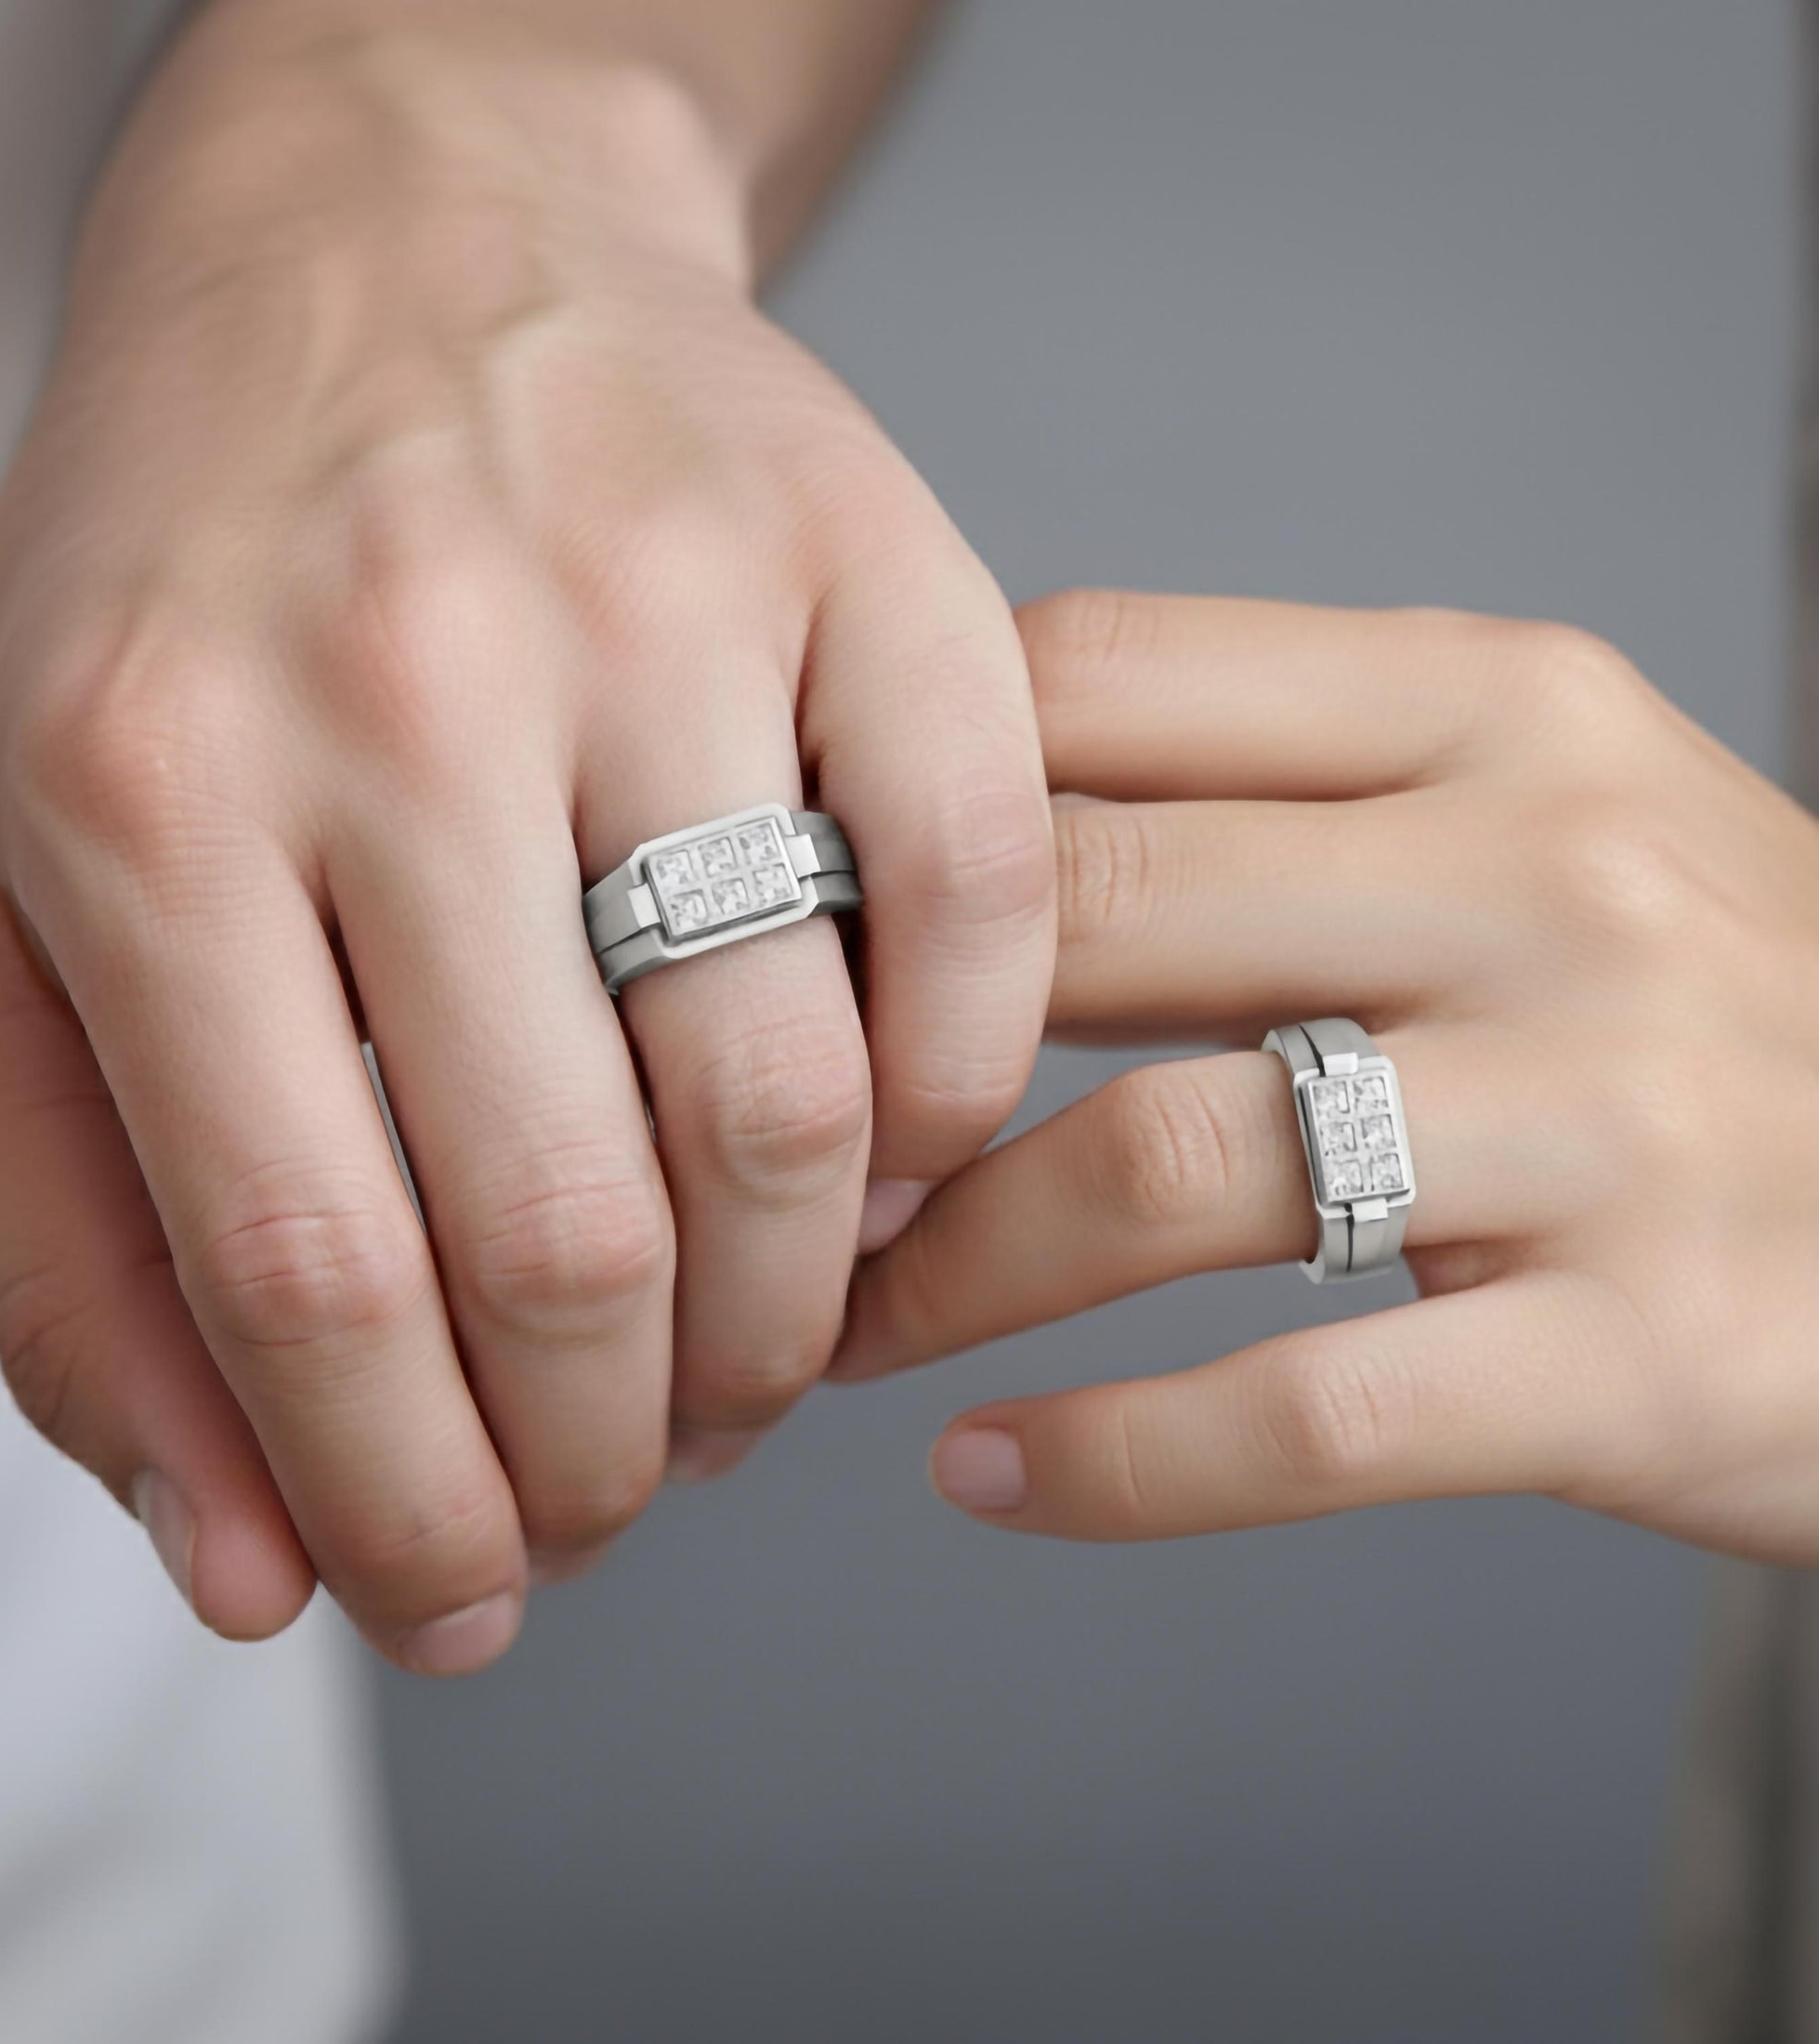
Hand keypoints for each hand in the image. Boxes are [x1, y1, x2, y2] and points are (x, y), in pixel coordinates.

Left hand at [0, 17, 1053, 1672]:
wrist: (393, 234)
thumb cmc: (191, 595)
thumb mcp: (16, 901)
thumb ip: (86, 1257)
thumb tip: (254, 1568)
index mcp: (144, 781)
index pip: (305, 1272)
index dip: (408, 1508)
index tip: (467, 1599)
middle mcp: (408, 674)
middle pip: (573, 1229)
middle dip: (612, 1456)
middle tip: (619, 1492)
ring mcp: (667, 596)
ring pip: (796, 1108)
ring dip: (783, 1330)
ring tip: (740, 1364)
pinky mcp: (875, 551)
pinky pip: (986, 916)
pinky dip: (960, 1110)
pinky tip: (883, 1168)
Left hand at [836, 590, 1818, 1562]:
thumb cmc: (1713, 1000)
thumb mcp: (1537, 817)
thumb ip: (1277, 801)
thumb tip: (956, 848)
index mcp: (1493, 705)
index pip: (1090, 678)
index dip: (882, 802)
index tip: (772, 918)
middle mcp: (1550, 871)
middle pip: (1087, 911)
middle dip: (874, 1053)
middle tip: (763, 1147)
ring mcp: (1612, 1110)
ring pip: (1162, 1166)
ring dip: (946, 1269)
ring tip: (837, 1327)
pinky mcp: (1652, 1346)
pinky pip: (1303, 1409)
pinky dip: (1109, 1463)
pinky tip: (990, 1480)